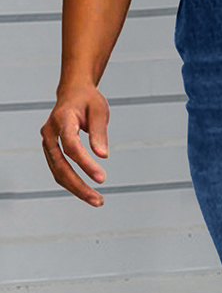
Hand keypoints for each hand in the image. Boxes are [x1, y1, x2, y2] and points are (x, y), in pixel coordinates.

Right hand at [40, 83, 109, 206]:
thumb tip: (103, 157)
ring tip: (97, 200)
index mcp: (62, 119)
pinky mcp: (51, 150)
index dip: (85, 163)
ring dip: (76, 188)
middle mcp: (49, 133)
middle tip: (99, 200)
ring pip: (58, 172)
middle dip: (79, 185)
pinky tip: (87, 191)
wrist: (73, 92)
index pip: (71, 145)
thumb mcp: (99, 110)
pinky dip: (72, 181)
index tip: (101, 178)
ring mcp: (47, 142)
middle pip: (61, 165)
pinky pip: (59, 169)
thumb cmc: (88, 100)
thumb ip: (99, 133)